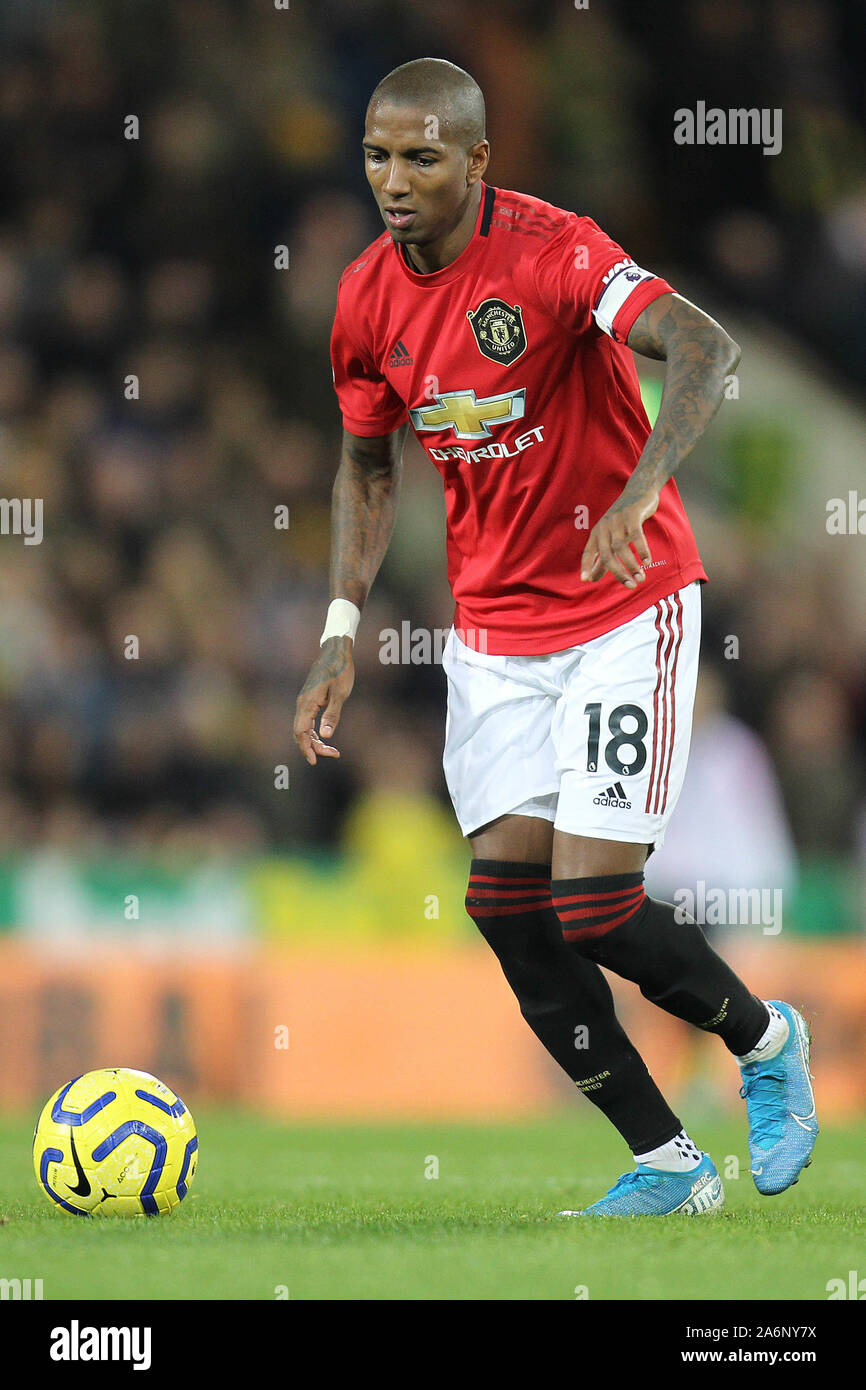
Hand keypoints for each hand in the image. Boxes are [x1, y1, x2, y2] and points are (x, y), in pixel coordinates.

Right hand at [293, 637, 354, 765]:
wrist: (335, 650)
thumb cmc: (340, 670)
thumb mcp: (341, 694)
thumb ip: (332, 715)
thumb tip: (326, 736)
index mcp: (307, 703)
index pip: (300, 732)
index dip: (306, 748)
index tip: (314, 761)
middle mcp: (302, 703)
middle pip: (300, 733)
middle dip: (313, 747)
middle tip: (333, 754)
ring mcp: (304, 701)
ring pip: (303, 728)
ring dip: (315, 741)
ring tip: (332, 750)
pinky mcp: (309, 700)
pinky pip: (307, 721)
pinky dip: (314, 732)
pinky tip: (324, 737)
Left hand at [580, 488, 659, 589]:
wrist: (639, 491)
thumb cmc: (624, 520)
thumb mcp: (612, 538)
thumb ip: (602, 559)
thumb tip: (591, 579)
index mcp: (597, 533)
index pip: (588, 552)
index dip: (586, 565)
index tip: (586, 580)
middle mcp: (604, 527)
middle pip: (607, 554)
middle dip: (618, 572)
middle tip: (631, 586)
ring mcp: (618, 521)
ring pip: (621, 547)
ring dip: (632, 565)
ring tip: (641, 578)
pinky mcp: (632, 515)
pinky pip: (636, 535)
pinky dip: (642, 549)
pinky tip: (648, 561)